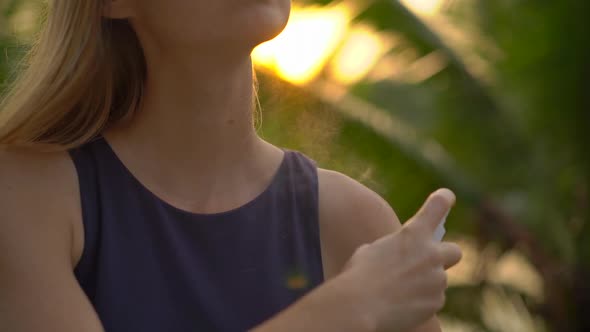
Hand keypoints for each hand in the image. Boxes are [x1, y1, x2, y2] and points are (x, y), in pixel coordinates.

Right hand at [338, 188, 462, 331]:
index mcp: (414, 234)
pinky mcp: (436, 302)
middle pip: (454, 251)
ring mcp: (437, 279)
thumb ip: (394, 249)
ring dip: (426, 284)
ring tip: (400, 292)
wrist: (359, 305)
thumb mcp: (373, 251)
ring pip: (438, 281)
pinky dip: (420, 303)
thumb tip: (402, 259)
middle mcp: (431, 254)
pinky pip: (432, 301)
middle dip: (444, 256)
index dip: (443, 199)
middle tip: (429, 263)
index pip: (437, 206)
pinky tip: (401, 306)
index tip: (447, 197)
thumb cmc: (359, 274)